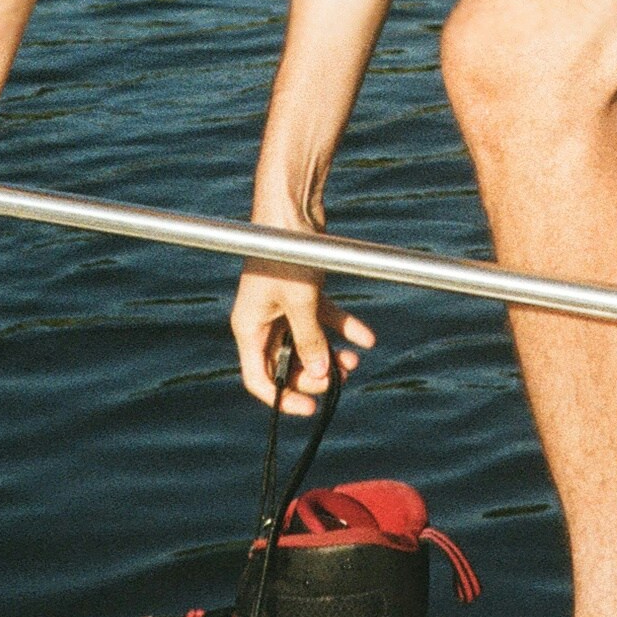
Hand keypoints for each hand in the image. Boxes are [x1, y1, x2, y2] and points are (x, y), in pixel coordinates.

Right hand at [231, 248, 374, 416]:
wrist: (292, 207)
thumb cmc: (286, 254)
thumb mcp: (301, 303)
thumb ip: (310, 341)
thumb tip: (322, 375)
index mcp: (249, 328)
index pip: (259, 379)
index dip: (283, 398)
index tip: (311, 408)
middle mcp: (263, 320)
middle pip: (286, 362)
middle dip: (314, 374)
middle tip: (340, 377)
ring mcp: (283, 305)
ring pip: (307, 341)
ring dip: (331, 353)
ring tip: (356, 360)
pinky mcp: (303, 290)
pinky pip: (322, 317)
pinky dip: (343, 327)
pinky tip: (366, 337)